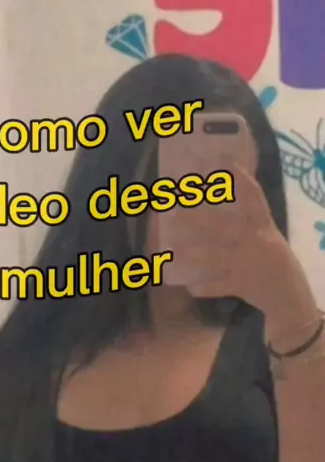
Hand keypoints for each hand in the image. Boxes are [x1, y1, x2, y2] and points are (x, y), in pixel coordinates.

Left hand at [161, 166, 314, 322]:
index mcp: (265, 228)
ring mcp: (248, 264)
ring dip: (192, 253)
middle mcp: (256, 242)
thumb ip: (251, 222)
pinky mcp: (242, 286)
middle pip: (224, 226)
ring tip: (171, 250)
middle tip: (175, 214)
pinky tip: (189, 286)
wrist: (289, 297)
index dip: (243, 181)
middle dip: (199, 220)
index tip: (226, 165)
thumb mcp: (270, 238)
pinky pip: (218, 286)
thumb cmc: (275, 262)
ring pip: (215, 257)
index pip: (255, 199)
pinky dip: (204, 287)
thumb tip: (226, 200)